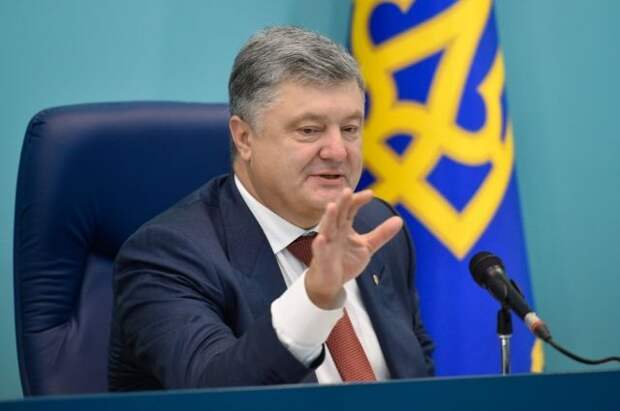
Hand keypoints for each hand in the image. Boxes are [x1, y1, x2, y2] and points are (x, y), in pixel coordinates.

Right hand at [305, 188, 402, 308]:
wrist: (330, 283)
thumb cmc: (345, 261)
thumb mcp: (367, 246)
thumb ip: (381, 233)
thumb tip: (399, 219)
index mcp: (344, 226)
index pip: (350, 209)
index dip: (358, 201)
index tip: (370, 194)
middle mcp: (334, 232)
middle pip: (338, 214)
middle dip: (342, 203)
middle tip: (347, 191)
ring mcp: (327, 244)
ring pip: (326, 228)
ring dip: (329, 217)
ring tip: (331, 206)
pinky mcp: (321, 258)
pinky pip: (320, 250)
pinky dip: (320, 244)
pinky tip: (321, 238)